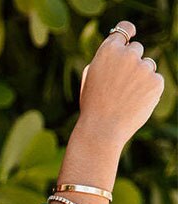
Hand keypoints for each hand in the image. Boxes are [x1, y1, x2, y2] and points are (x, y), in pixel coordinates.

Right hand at [77, 20, 163, 148]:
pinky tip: (134, 104)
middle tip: (119, 85)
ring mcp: (144, 67)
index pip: (123, 30)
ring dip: (140, 78)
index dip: (128, 31)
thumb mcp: (90, 79)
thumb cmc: (92, 107)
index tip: (131, 35)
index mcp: (108, 51)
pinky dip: (147, 91)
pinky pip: (155, 81)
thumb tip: (119, 54)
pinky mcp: (156, 81)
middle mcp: (128, 55)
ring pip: (147, 66)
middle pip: (137, 50)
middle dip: (131, 63)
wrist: (102, 130)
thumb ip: (105, 62)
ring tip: (125, 98)